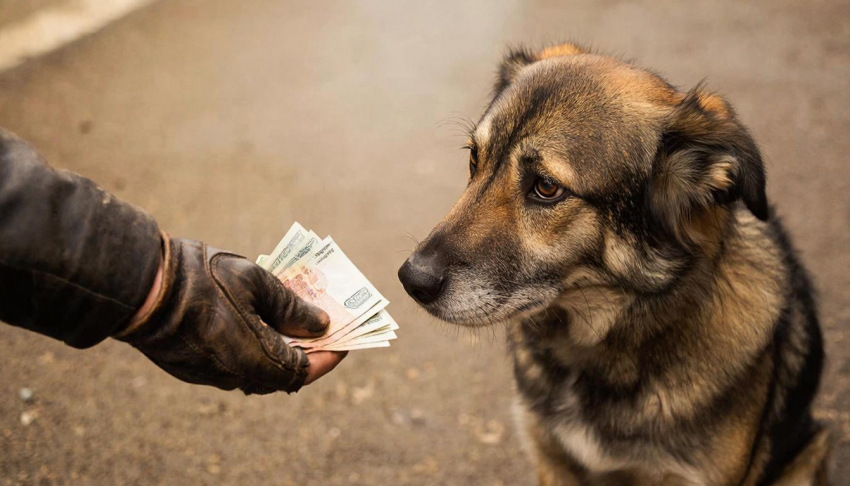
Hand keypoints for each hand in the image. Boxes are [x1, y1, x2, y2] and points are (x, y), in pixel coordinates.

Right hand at [115, 233, 345, 393]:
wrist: (142, 288)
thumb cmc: (205, 280)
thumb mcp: (259, 283)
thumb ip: (293, 306)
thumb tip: (321, 324)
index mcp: (260, 362)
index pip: (309, 369)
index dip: (331, 354)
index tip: (347, 337)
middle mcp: (239, 377)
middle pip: (285, 371)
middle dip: (307, 348)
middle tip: (321, 323)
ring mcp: (213, 376)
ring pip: (259, 368)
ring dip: (279, 346)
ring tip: (293, 316)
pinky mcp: (193, 369)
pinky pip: (234, 362)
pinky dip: (253, 345)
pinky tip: (258, 319)